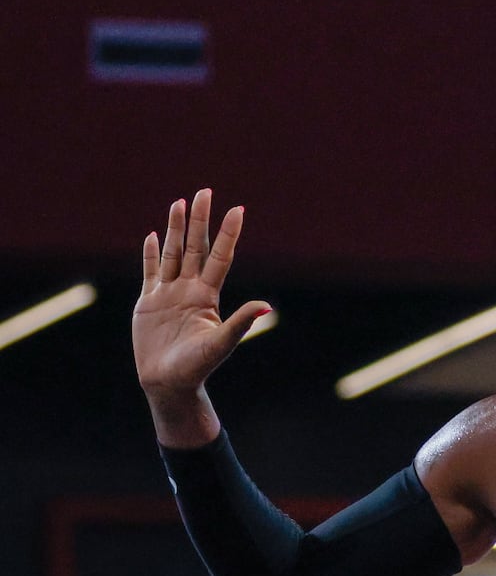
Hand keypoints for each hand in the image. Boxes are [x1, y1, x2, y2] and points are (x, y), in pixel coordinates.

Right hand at [133, 189, 268, 400]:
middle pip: (196, 247)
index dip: (228, 234)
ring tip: (180, 203)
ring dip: (177, 229)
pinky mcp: (149, 303)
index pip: (220, 257)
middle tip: (206, 192)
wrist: (169, 384)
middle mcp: (190, 290)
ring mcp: (168, 295)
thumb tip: (267, 307)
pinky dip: (151, 254)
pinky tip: (154, 236)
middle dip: (200, 220)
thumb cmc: (198, 368)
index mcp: (207, 296)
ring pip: (174, 254)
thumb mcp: (221, 343)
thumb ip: (240, 322)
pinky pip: (151, 272)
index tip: (238, 210)